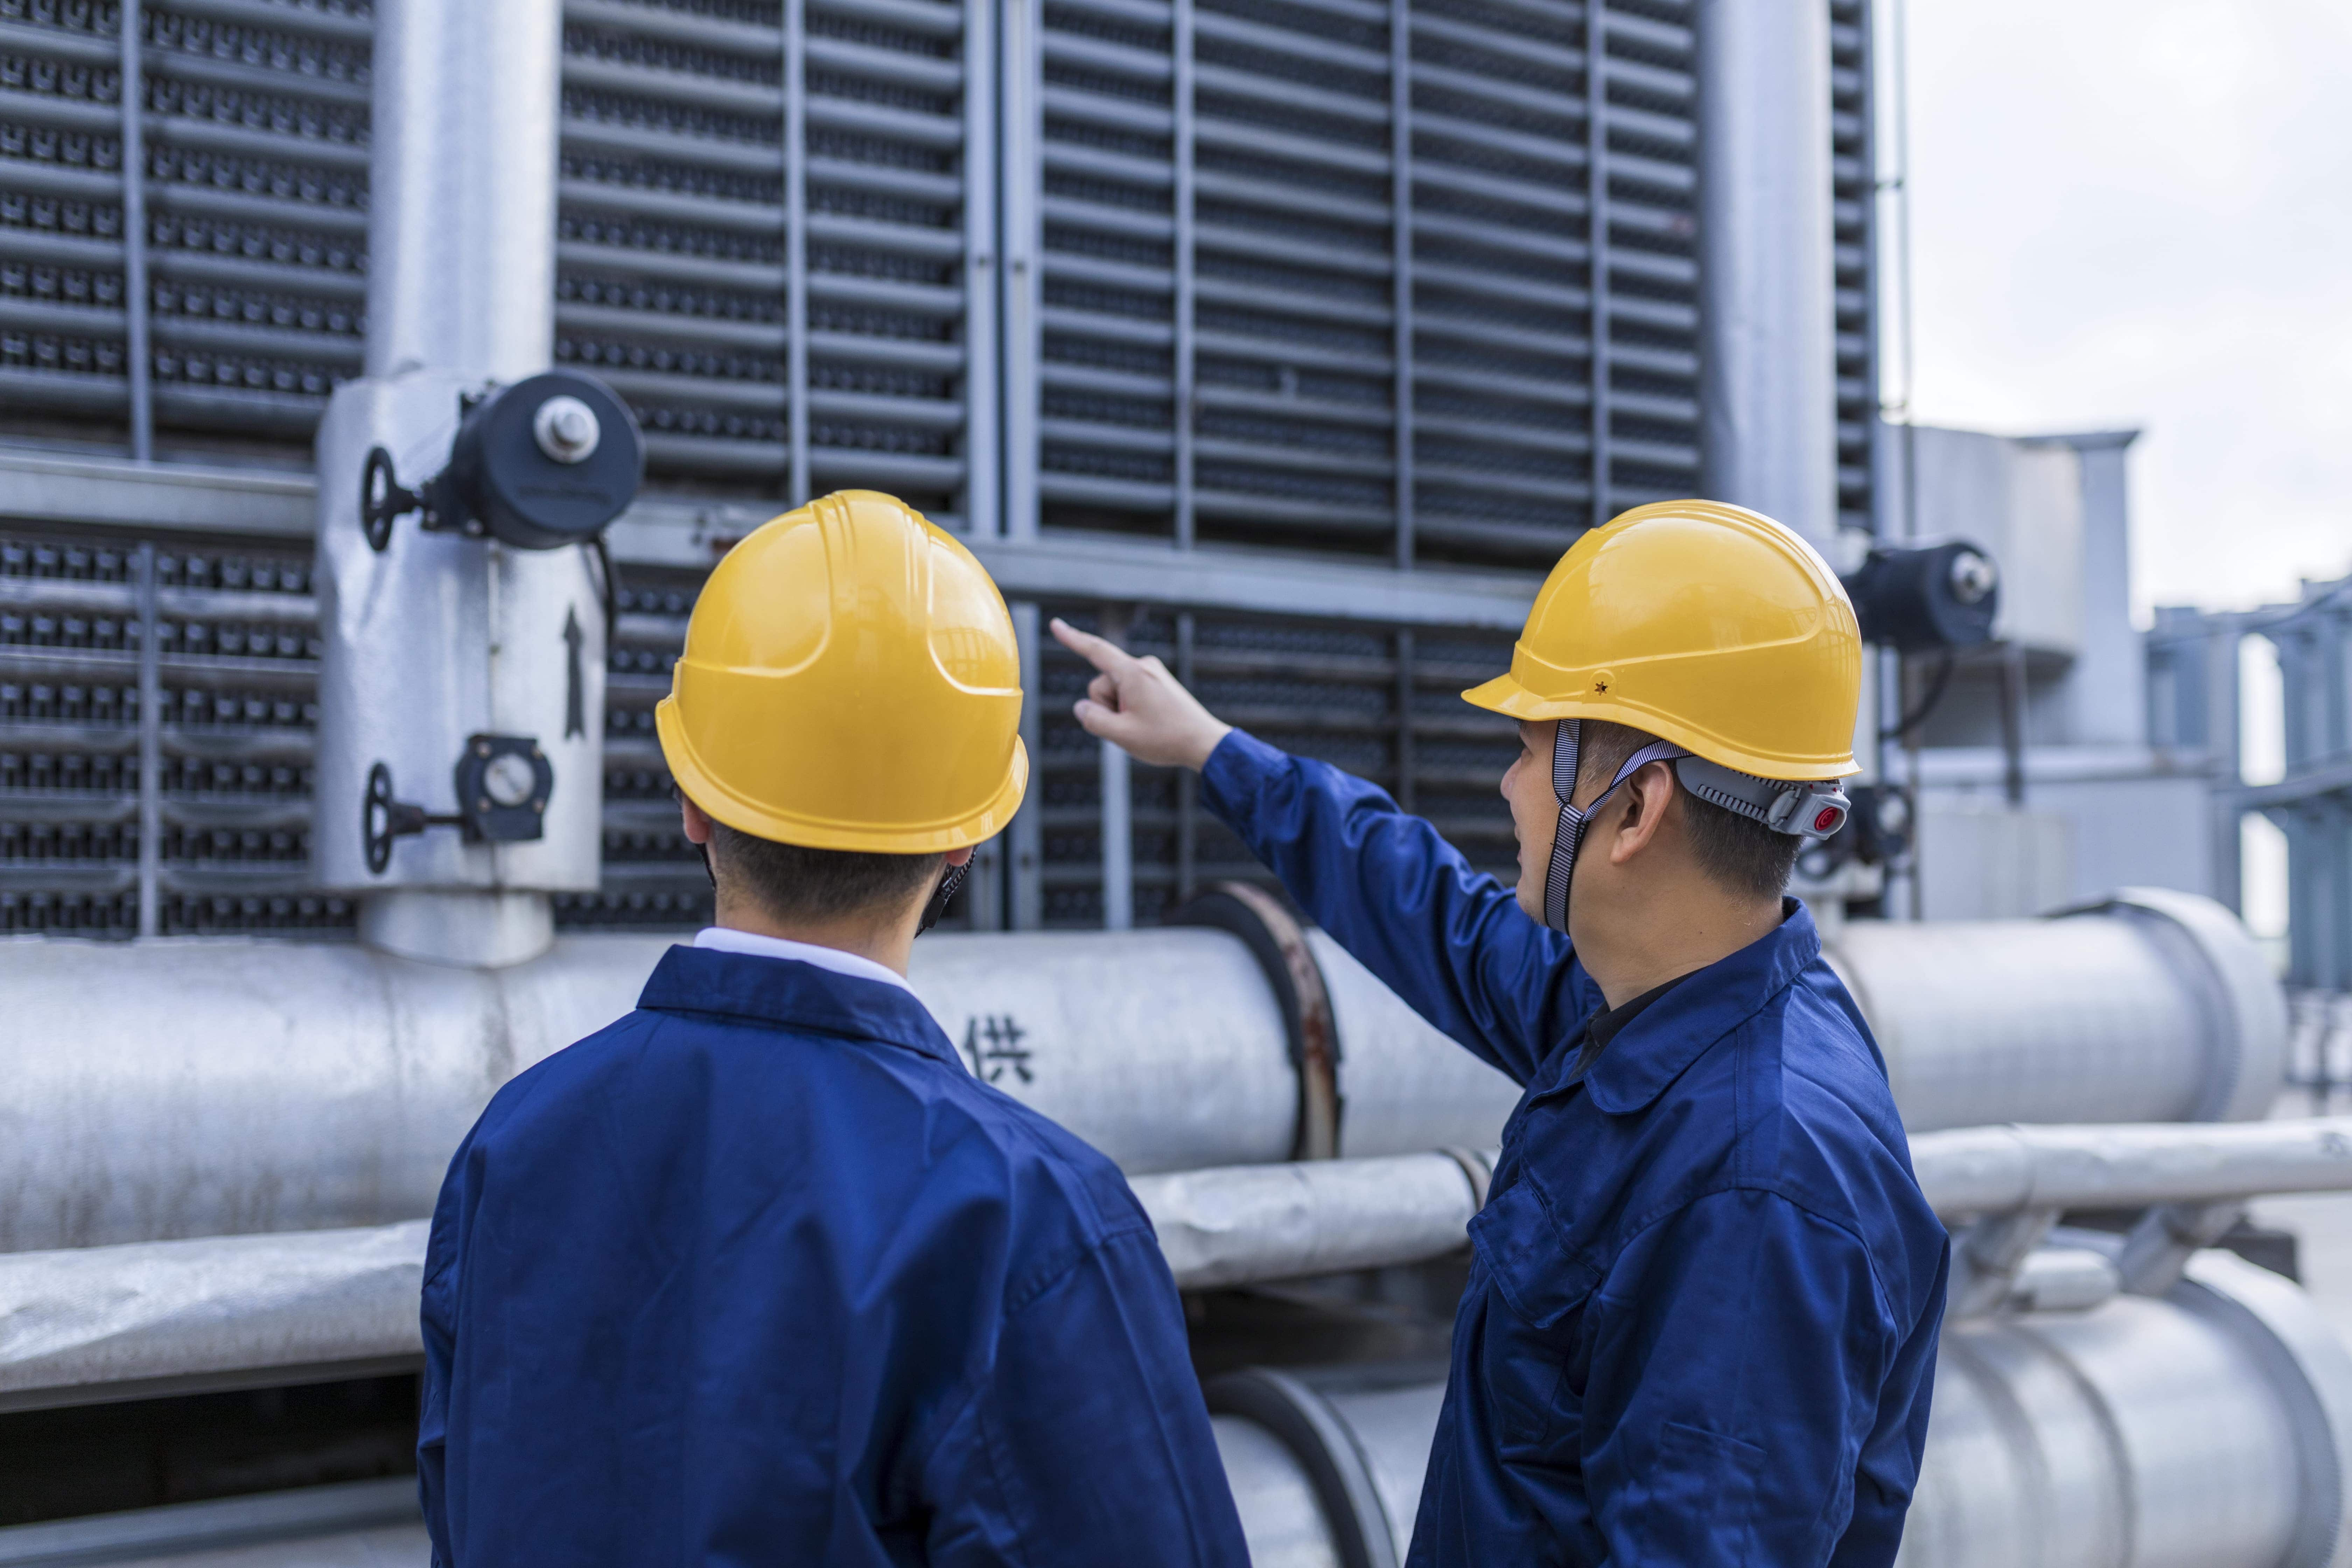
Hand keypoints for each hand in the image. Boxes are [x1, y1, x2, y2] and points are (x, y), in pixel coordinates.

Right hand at [1050, 618, 1232, 770]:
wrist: (1204, 743)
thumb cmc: (1166, 739)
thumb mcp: (1121, 735)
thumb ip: (1093, 719)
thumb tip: (1082, 707)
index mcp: (1133, 673)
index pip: (1095, 650)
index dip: (1072, 638)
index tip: (1055, 624)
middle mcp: (1143, 666)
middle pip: (1102, 684)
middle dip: (1107, 707)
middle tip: (1132, 727)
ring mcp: (1152, 673)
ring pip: (1116, 692)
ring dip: (1121, 711)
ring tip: (1145, 726)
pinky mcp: (1158, 682)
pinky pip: (1130, 694)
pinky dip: (1131, 710)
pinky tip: (1150, 723)